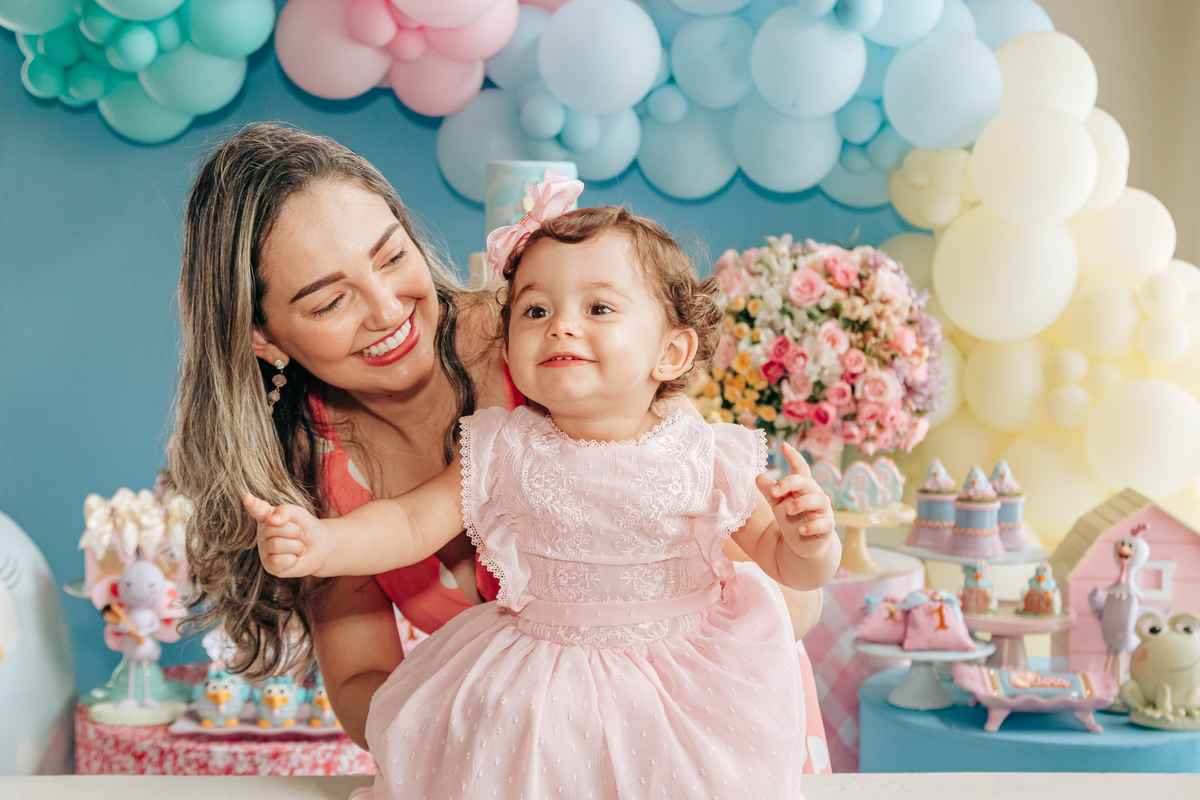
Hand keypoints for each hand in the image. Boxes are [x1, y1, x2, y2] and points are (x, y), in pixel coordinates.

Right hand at [244, 494, 330, 578]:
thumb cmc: (306, 528)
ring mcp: (265, 549)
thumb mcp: (300, 514)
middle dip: (295, 530)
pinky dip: (293, 559)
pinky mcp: (269, 565)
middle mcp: (263, 532)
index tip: (247, 497)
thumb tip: (272, 520)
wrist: (319, 548)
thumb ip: (286, 511)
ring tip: (299, 546)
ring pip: (277, 544)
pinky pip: (279, 561)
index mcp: (268, 516)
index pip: (258, 509)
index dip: (252, 504)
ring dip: (296, 546)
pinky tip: (294, 558)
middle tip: (300, 534)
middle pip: (274, 527)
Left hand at [754, 442, 834, 559]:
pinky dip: (813, 526)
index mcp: (802, 487)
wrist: (801, 546)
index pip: (800, 468)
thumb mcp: (777, 504)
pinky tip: (801, 530)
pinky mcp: (827, 527)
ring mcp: (822, 510)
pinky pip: (824, 523)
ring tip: (787, 510)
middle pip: (806, 481)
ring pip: (819, 499)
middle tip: (774, 492)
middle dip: (790, 483)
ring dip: (802, 503)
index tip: (784, 445)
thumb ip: (770, 491)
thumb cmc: (791, 519)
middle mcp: (814, 495)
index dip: (794, 457)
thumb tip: (759, 476)